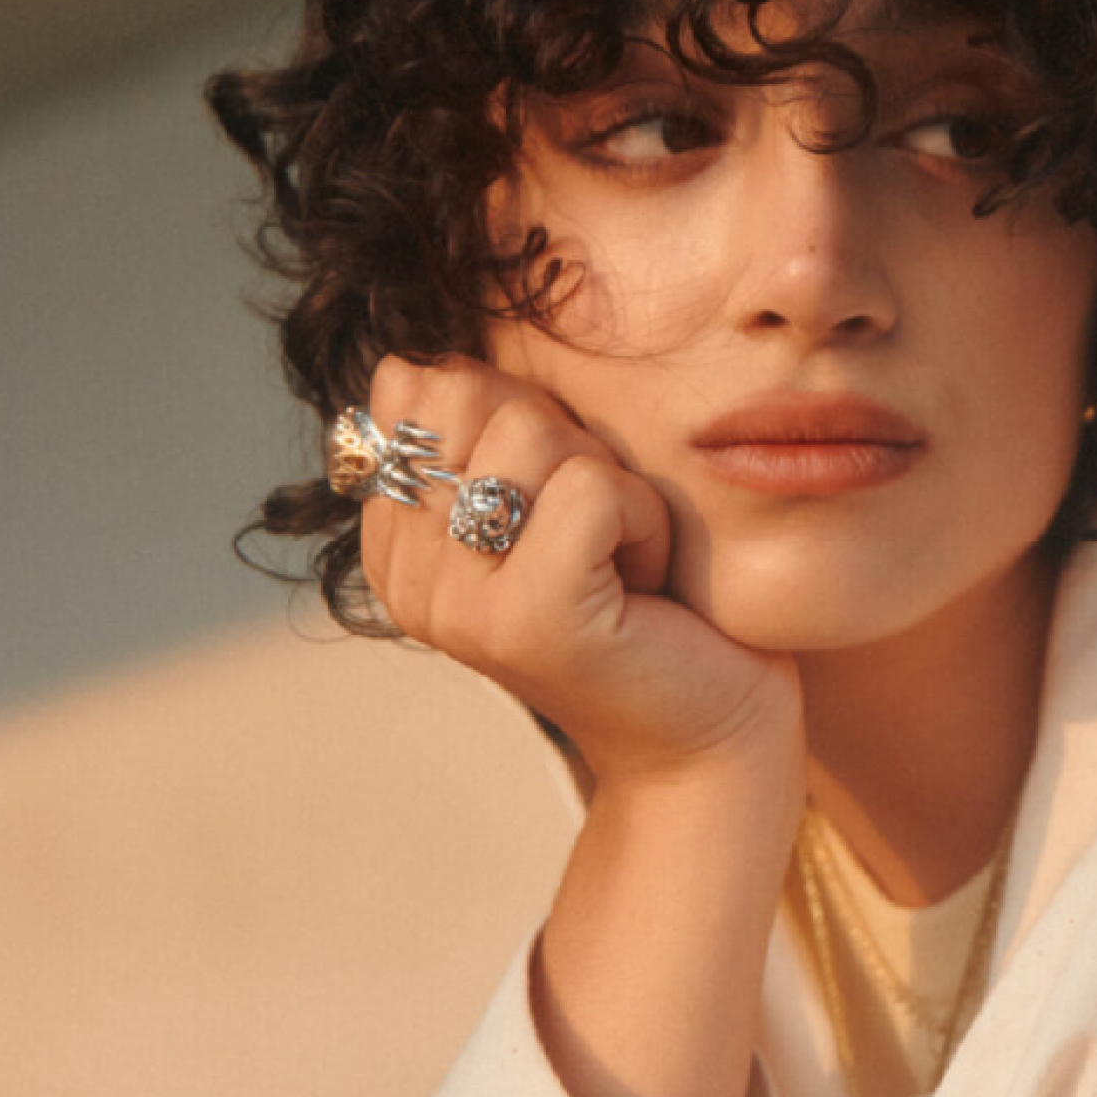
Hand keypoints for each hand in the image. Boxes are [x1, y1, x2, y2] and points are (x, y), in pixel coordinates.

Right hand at [353, 356, 802, 802]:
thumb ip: (477, 425)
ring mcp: (459, 606)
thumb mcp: (546, 490)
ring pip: (532, 431)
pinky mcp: (528, 620)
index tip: (552, 507)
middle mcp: (408, 578)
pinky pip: (591, 487)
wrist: (701, 730)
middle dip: (566, 443)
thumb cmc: (639, 598)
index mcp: (395, 542)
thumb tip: (406, 365)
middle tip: (595, 535)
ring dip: (611, 483)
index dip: (518, 415)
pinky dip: (642, 520)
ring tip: (617, 561)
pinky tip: (641, 582)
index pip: (422, 388)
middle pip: (475, 397)